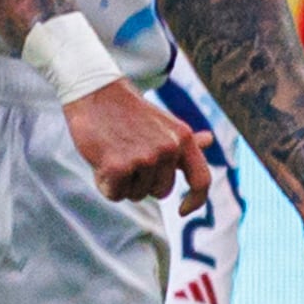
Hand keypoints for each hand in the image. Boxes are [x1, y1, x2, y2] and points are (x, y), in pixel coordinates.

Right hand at [65, 81, 209, 207]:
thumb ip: (184, 140)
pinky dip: (105, 184)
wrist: (95, 93)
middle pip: (160, 192)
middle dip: (142, 182)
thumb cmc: (129, 112)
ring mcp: (144, 158)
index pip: (201, 180)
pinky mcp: (119, 167)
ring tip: (114, 152)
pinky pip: (115, 194)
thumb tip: (209, 140)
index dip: (195, 201)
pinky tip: (101, 161)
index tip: (182, 211)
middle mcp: (168, 149)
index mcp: (183, 138)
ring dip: (122, 182)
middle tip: (127, 155)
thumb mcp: (163, 123)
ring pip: (136, 194)